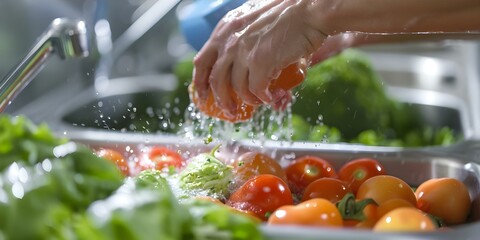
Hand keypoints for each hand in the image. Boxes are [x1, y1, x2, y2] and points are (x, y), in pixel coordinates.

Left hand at [192, 0, 326, 116]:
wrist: (308, 11)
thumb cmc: (288, 16)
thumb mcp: (255, 25)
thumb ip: (248, 45)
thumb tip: (252, 75)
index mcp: (225, 29)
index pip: (202, 61)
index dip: (200, 82)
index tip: (204, 95)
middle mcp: (229, 40)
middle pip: (215, 80)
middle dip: (220, 100)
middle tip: (229, 111)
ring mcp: (243, 51)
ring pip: (236, 88)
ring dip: (248, 101)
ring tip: (259, 103)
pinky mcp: (260, 61)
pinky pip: (256, 90)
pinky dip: (264, 98)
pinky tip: (272, 98)